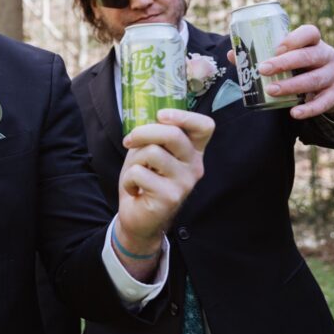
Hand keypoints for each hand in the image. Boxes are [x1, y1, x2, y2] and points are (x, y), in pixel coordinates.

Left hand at [115, 109, 211, 272]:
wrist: (138, 217)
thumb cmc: (144, 179)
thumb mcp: (148, 151)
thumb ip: (155, 136)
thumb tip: (152, 120)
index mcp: (192, 151)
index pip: (205, 126)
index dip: (184, 116)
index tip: (161, 115)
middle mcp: (194, 166)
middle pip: (174, 134)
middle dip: (143, 132)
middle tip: (129, 141)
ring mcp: (185, 182)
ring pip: (153, 152)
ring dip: (134, 159)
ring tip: (136, 172)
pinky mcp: (171, 197)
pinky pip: (140, 173)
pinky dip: (128, 179)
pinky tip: (134, 189)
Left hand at [228, 24, 333, 119]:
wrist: (333, 87)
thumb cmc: (302, 67)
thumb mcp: (289, 58)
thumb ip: (263, 55)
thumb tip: (232, 54)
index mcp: (313, 43)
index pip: (310, 32)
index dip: (294, 38)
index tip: (276, 48)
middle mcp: (326, 56)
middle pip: (309, 56)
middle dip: (285, 63)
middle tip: (263, 70)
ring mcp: (333, 75)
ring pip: (314, 79)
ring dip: (291, 85)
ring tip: (271, 91)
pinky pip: (324, 102)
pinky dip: (309, 109)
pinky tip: (294, 113)